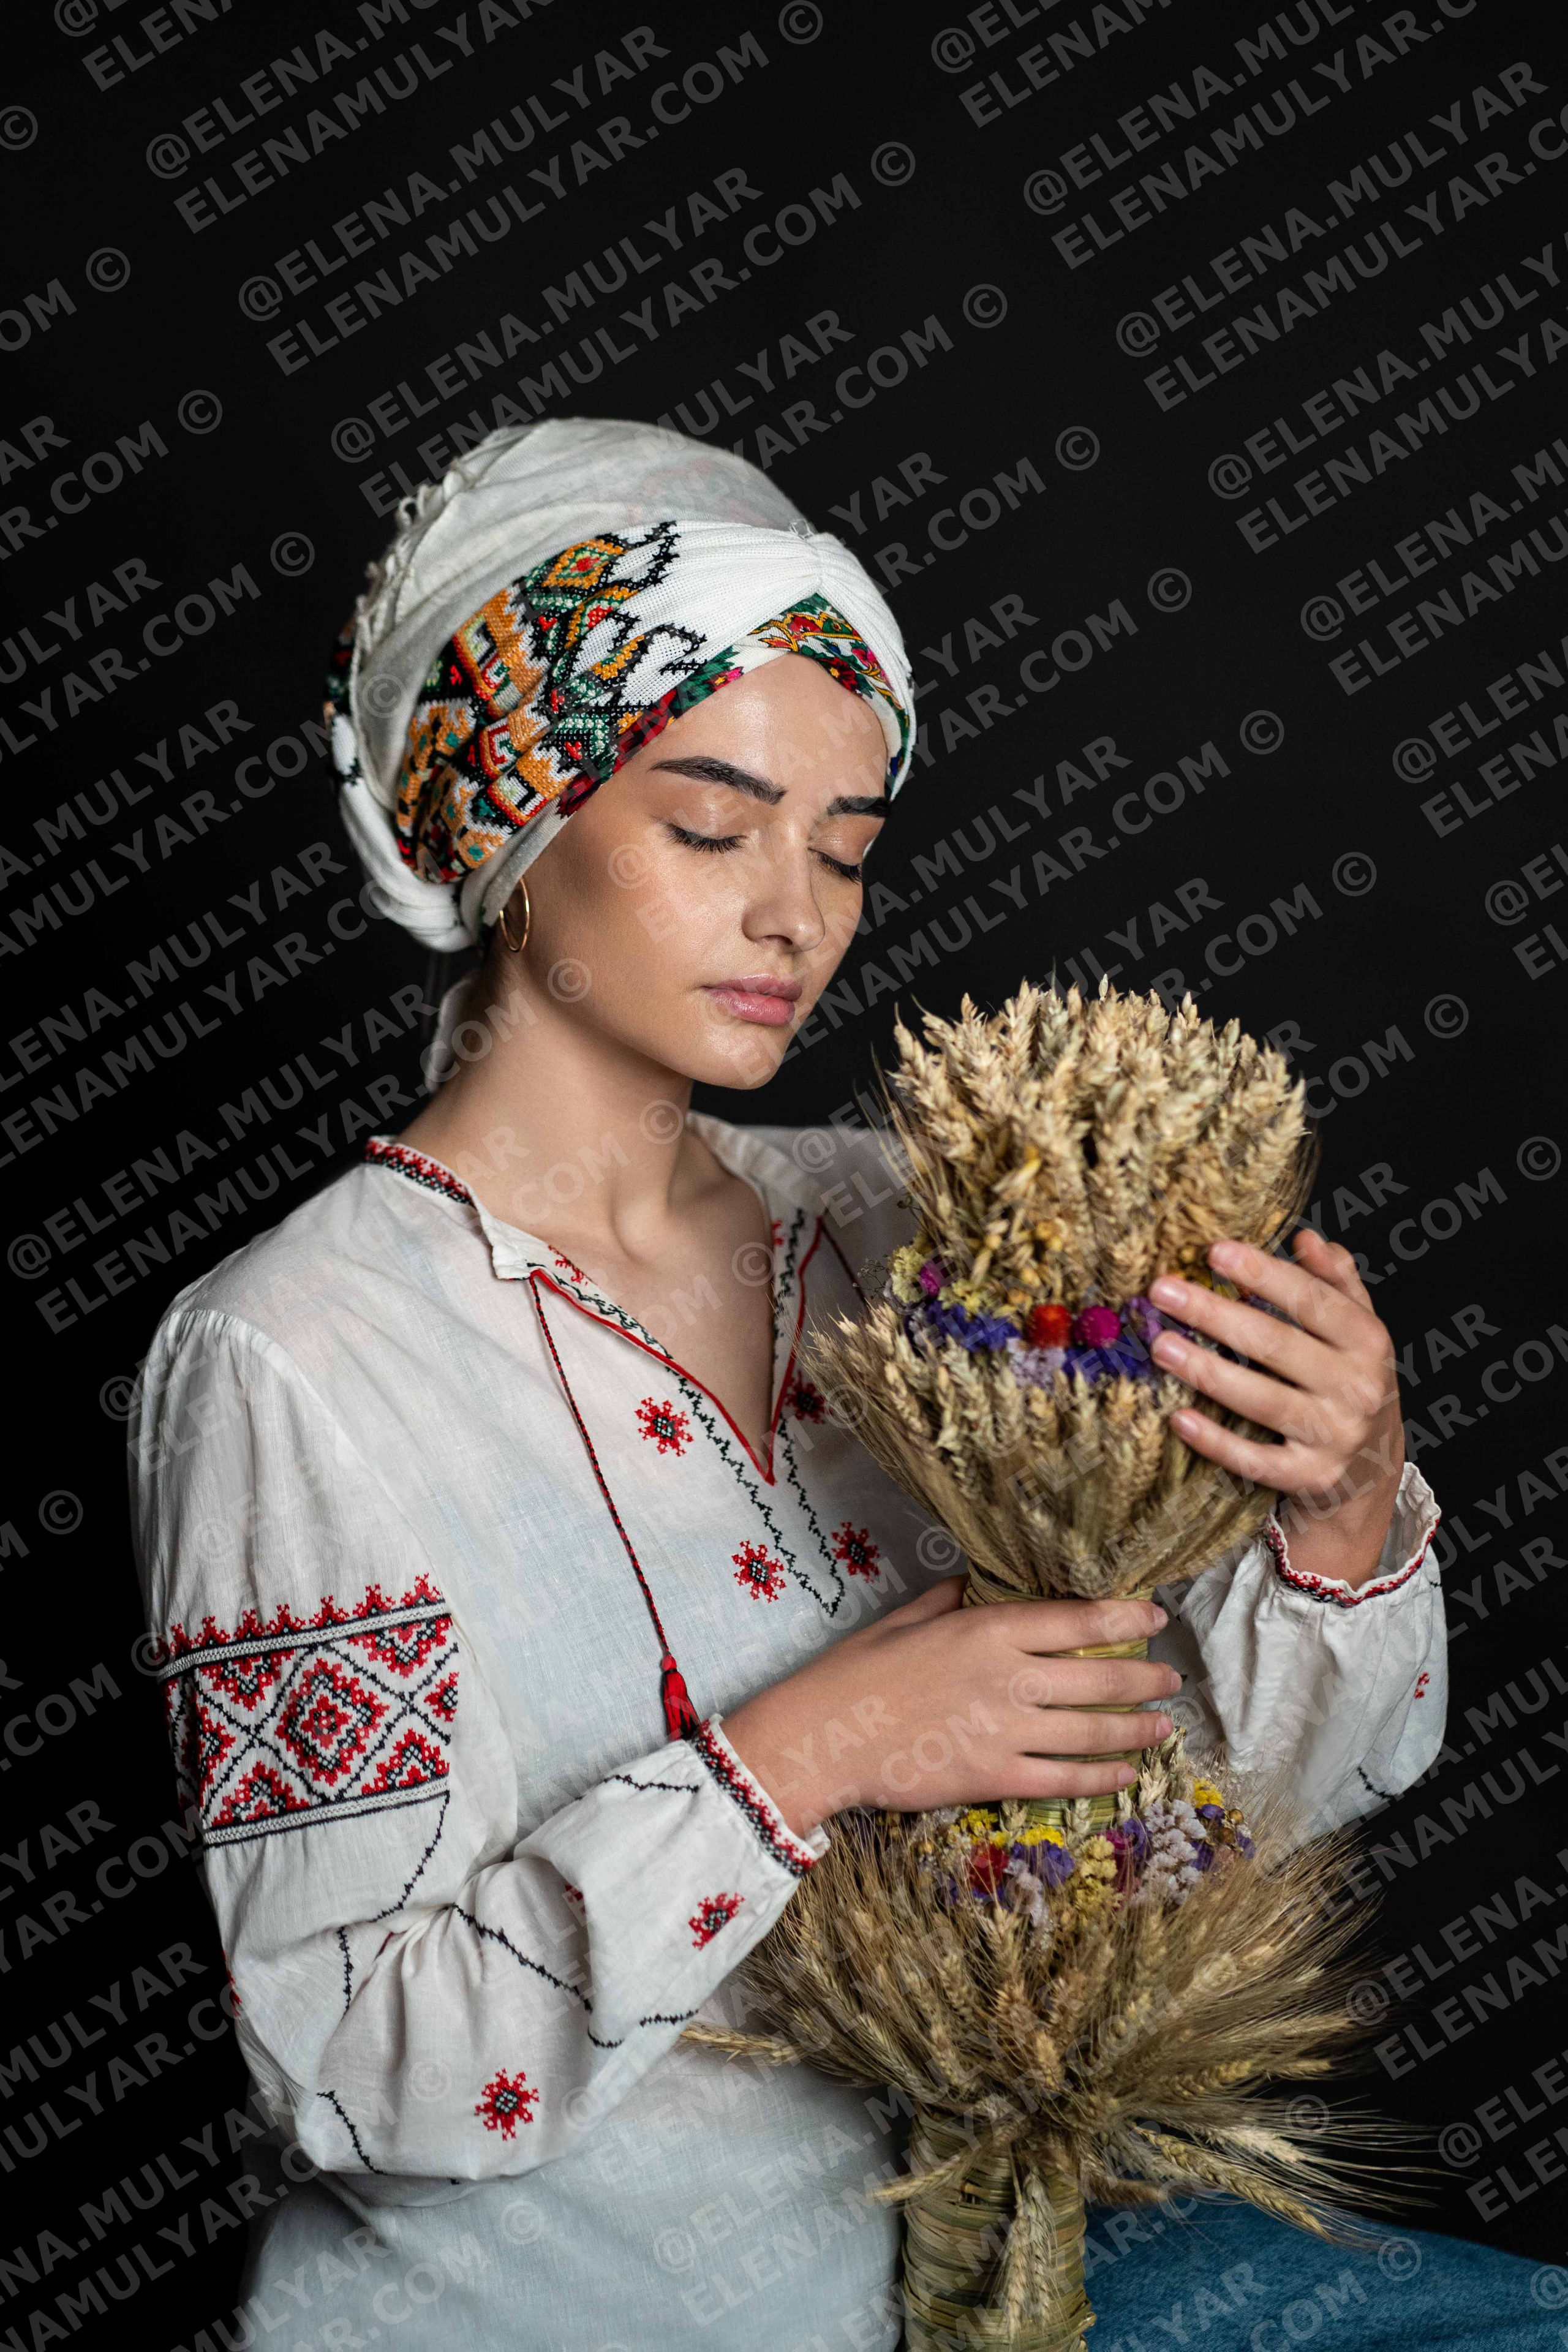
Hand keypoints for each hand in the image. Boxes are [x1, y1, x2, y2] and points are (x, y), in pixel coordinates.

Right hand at [722, 1579, 1179, 1836]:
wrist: (823, 1736)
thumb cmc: (856, 1670)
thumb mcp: (904, 1618)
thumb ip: (950, 1599)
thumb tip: (976, 1583)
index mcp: (987, 1630)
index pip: (1078, 1621)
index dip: (1126, 1619)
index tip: (1155, 1616)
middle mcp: (1008, 1679)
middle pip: (1099, 1678)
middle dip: (1144, 1677)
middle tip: (1171, 1675)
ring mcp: (1006, 1732)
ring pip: (1093, 1731)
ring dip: (1136, 1728)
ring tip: (1162, 1724)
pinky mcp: (994, 1777)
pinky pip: (1064, 1779)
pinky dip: (1102, 1777)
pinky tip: (1126, 1774)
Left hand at [1146, 1227, 1404, 1588]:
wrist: (1373, 1471)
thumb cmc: (1350, 1382)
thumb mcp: (1357, 1329)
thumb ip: (1336, 1281)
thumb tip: (1307, 1238)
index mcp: (1368, 1341)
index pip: (1311, 1300)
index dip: (1262, 1274)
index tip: (1213, 1251)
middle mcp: (1358, 1388)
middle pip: (1276, 1344)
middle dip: (1215, 1315)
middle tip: (1163, 1291)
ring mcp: (1334, 1436)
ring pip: (1263, 1400)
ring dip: (1208, 1371)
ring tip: (1161, 1345)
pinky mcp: (1309, 1477)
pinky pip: (1255, 1459)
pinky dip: (1216, 1441)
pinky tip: (1179, 1417)